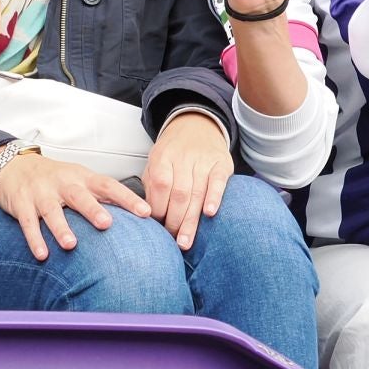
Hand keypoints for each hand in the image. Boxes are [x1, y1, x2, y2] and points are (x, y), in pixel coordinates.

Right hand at [0, 153, 150, 261]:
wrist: (14, 166)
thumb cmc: (54, 177)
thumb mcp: (79, 179)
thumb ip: (101, 195)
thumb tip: (134, 214)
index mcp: (82, 177)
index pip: (108, 185)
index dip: (127, 198)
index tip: (145, 212)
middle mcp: (63, 184)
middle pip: (79, 196)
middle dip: (92, 210)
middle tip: (106, 224)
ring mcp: (41, 193)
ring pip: (52, 211)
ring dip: (61, 228)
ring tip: (71, 245)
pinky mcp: (22, 205)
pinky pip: (28, 223)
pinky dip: (35, 239)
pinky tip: (42, 254)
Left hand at [146, 112, 233, 250]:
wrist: (198, 125)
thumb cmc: (174, 151)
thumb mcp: (156, 161)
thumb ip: (151, 185)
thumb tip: (147, 216)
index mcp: (162, 157)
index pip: (159, 186)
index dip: (157, 209)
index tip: (156, 229)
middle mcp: (183, 158)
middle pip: (179, 194)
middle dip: (174, 222)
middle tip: (172, 243)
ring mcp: (204, 160)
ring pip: (197, 193)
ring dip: (191, 221)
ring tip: (185, 242)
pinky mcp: (221, 163)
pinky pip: (218, 182)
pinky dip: (215, 197)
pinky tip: (210, 214)